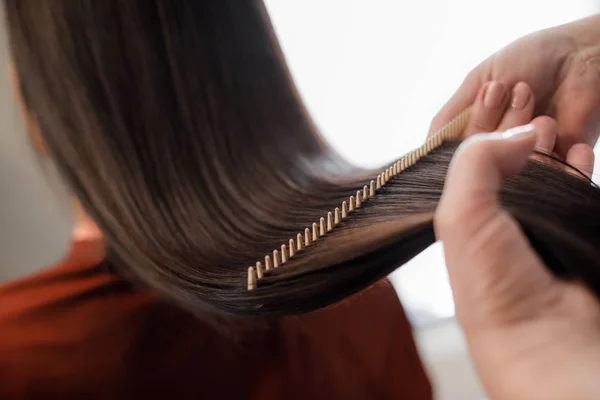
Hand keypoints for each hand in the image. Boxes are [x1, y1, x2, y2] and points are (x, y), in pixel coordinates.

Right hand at [429, 14, 599, 155]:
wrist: (584, 56)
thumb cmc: (532, 58)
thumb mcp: (477, 80)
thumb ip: (447, 118)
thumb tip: (425, 151)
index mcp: (477, 131)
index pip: (458, 153)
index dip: (469, 133)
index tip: (487, 97)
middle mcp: (499, 148)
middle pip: (484, 160)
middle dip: (497, 123)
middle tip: (513, 89)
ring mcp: (528, 158)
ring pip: (512, 168)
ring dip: (522, 130)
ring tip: (533, 94)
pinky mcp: (561, 168)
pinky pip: (546, 176)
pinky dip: (548, 152)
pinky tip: (552, 122)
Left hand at [435, 119, 599, 399]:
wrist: (547, 341)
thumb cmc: (493, 286)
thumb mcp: (460, 215)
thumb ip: (476, 162)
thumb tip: (516, 132)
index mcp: (464, 225)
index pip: (471, 170)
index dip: (485, 137)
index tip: (500, 108)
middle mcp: (498, 231)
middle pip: (507, 172)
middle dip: (519, 140)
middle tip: (534, 108)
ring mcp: (536, 237)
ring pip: (542, 181)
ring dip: (549, 152)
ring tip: (556, 127)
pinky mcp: (571, 242)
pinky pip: (574, 197)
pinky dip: (577, 173)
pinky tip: (580, 155)